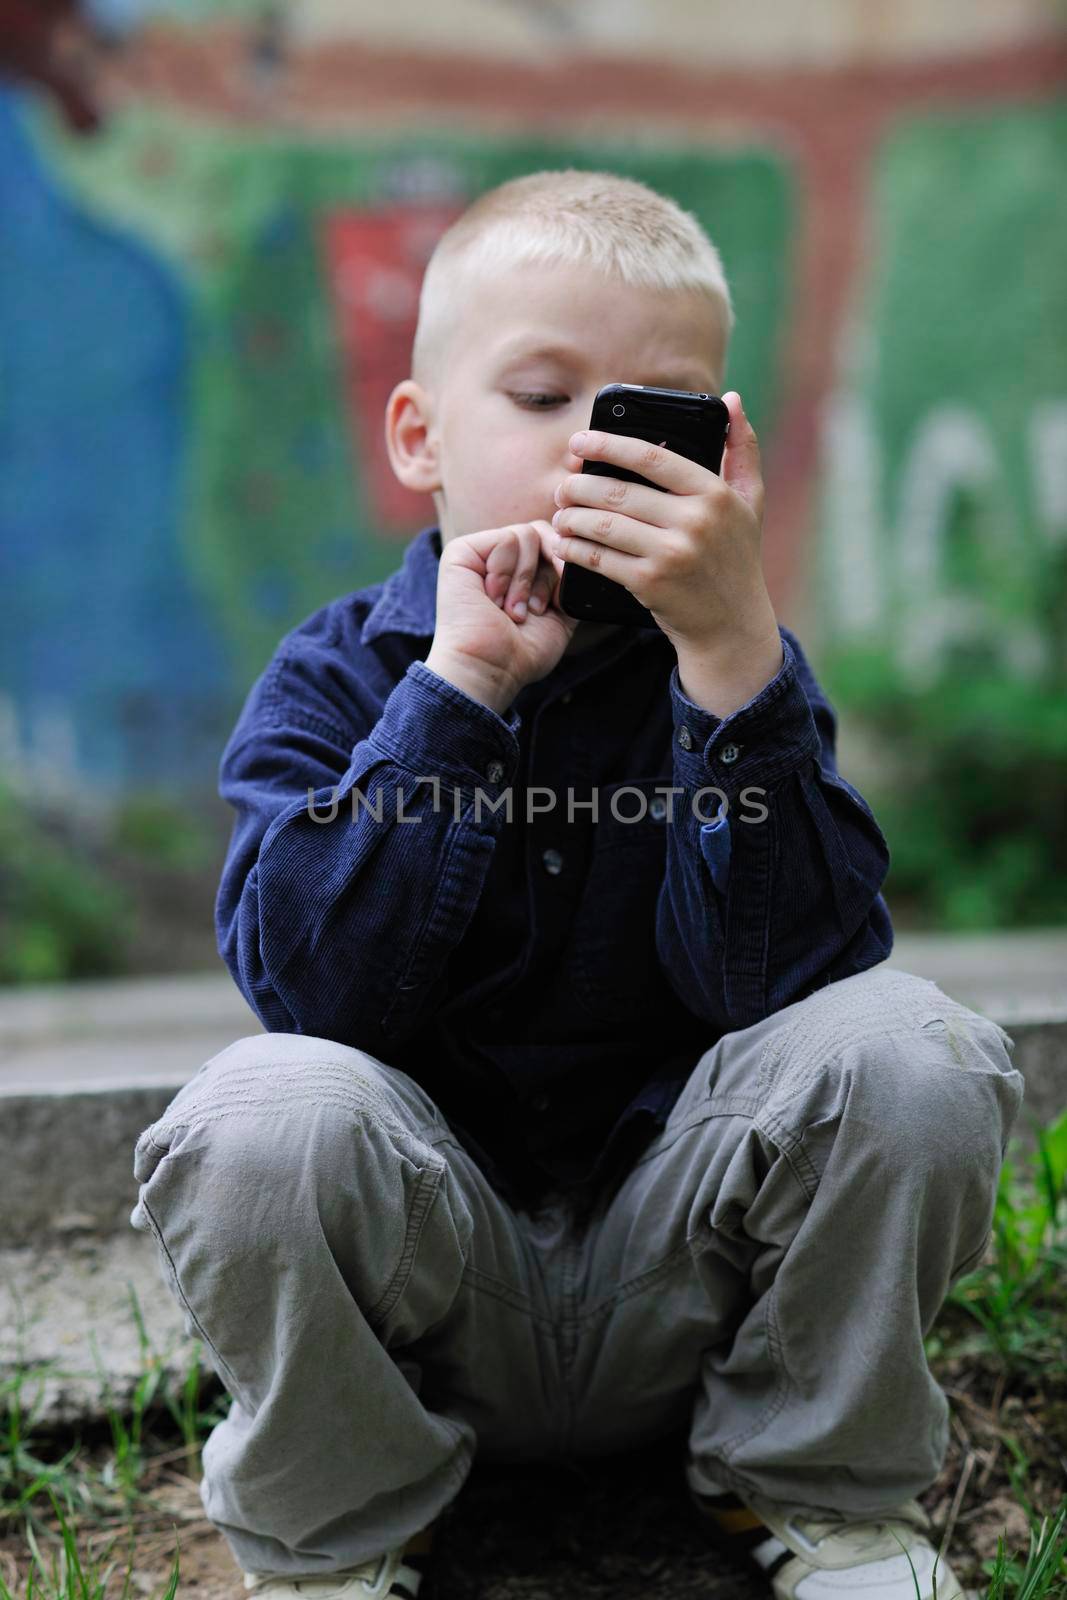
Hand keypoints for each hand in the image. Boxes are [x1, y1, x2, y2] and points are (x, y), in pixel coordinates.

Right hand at [427, 521, 580, 712]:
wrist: (491, 668)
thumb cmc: (521, 652)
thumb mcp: (560, 613)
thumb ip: (569, 580)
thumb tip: (582, 553)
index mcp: (520, 572)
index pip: (553, 544)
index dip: (563, 569)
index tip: (558, 604)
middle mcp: (499, 559)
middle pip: (543, 533)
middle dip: (549, 575)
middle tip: (537, 609)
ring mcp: (480, 554)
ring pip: (527, 535)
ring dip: (526, 581)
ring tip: (513, 611)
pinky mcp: (462, 551)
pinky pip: (508, 539)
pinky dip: (508, 573)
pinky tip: (494, 599)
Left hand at [550, 391, 777, 659]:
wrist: (732, 626)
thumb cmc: (737, 558)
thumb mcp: (751, 502)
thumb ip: (742, 449)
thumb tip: (730, 399)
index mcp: (714, 494)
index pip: (652, 457)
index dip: (609, 444)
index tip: (580, 441)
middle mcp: (694, 522)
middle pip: (618, 492)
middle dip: (579, 486)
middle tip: (563, 486)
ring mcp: (671, 554)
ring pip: (602, 525)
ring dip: (571, 517)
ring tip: (560, 514)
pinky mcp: (650, 584)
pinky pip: (599, 559)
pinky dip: (574, 549)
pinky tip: (564, 544)